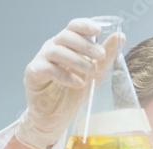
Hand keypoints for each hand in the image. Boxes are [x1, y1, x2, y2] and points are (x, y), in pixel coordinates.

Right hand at [15, 18, 123, 148]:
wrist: (55, 119)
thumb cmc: (72, 94)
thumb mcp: (94, 74)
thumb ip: (106, 57)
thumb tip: (119, 36)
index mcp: (67, 44)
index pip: (73, 27)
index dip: (84, 25)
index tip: (98, 30)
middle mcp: (52, 47)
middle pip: (65, 36)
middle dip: (85, 45)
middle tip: (100, 55)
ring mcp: (41, 59)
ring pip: (56, 50)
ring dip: (77, 59)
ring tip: (91, 71)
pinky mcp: (33, 73)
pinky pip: (48, 69)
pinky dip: (65, 75)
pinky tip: (78, 83)